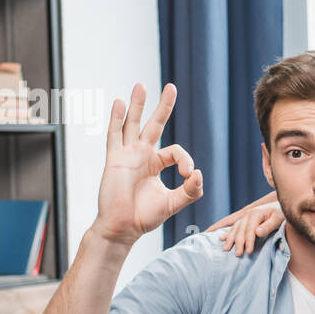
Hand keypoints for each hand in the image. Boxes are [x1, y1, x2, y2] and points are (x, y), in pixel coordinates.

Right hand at [93, 83, 201, 246]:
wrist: (122, 228)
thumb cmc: (144, 217)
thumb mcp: (174, 203)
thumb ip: (191, 191)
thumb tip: (199, 173)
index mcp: (156, 164)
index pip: (176, 151)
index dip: (186, 160)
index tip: (190, 174)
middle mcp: (142, 156)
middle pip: (154, 125)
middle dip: (163, 106)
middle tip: (171, 87)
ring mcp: (127, 155)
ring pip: (133, 124)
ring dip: (137, 105)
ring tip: (141, 86)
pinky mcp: (115, 159)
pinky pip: (115, 135)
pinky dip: (117, 119)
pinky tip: (120, 103)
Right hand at [219, 203, 282, 255]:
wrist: (280, 207)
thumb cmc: (281, 214)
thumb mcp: (277, 219)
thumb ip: (268, 226)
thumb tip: (257, 232)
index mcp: (256, 214)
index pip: (250, 230)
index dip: (249, 241)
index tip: (248, 252)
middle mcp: (248, 215)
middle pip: (240, 230)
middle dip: (238, 243)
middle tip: (238, 255)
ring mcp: (245, 217)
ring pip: (235, 229)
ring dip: (230, 239)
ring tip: (225, 249)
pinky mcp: (244, 220)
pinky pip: (234, 227)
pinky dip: (228, 233)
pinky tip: (221, 239)